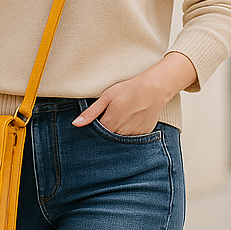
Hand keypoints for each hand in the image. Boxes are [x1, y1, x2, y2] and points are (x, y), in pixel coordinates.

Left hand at [73, 52, 196, 135]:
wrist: (154, 89)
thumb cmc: (129, 90)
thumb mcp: (107, 97)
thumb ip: (91, 112)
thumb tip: (76, 123)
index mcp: (109, 124)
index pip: (96, 135)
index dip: (95, 130)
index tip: (97, 123)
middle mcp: (121, 133)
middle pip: (108, 139)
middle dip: (106, 134)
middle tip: (112, 118)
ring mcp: (134, 135)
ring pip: (121, 140)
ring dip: (118, 134)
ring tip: (123, 118)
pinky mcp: (144, 134)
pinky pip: (133, 139)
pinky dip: (130, 133)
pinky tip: (132, 121)